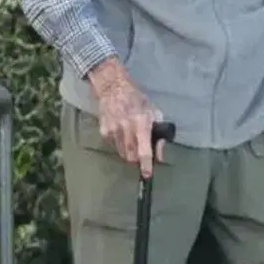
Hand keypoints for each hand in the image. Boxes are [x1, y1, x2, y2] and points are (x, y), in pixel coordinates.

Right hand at [89, 58, 162, 177]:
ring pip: (122, 153)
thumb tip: (160, 155)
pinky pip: (113, 146)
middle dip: (138, 160)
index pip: (144, 150)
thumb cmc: (137, 99)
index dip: (146, 165)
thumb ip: (159, 134)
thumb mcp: (154, 113)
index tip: (147, 175)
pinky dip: (119, 144)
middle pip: (131, 156)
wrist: (113, 88)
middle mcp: (126, 128)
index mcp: (141, 123)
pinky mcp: (104, 131)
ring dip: (129, 152)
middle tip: (142, 153)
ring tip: (132, 139)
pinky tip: (121, 132)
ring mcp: (113, 130)